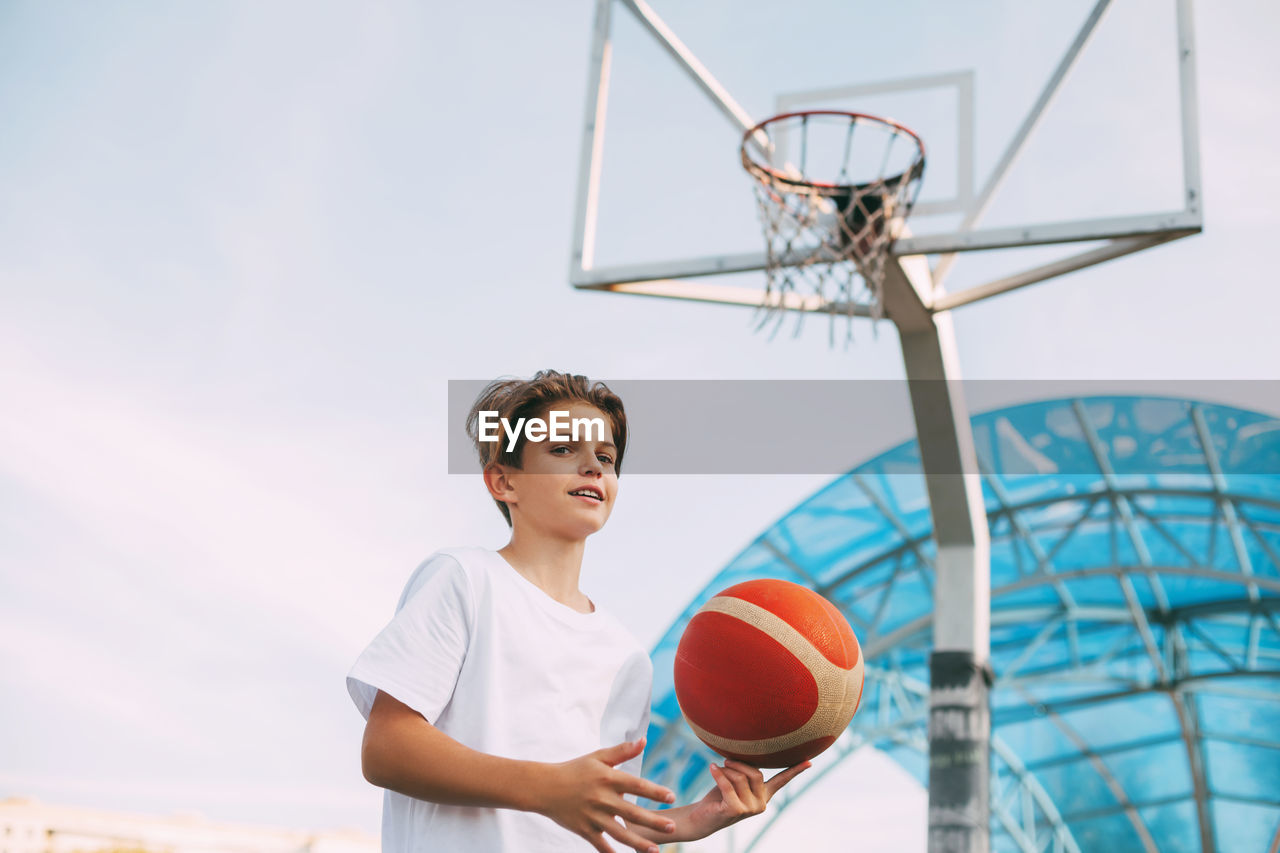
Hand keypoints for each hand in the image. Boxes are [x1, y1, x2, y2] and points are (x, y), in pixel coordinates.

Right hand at [537, 739, 677, 852]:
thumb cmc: (575, 769)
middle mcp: (602, 799)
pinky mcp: (584, 830)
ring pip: (620, 834)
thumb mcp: (598, 756)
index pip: (637, 785)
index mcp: (608, 779)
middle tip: (672, 828)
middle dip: (654, 822)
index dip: (655, 792)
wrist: (544, 787)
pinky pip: (601, 845)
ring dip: (639, 843)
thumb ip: (622, 751)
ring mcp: (593, 817)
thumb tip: (644, 740)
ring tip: (656, 850)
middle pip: (633, 813)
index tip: (672, 797)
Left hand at [687, 759, 810, 834]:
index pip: (783, 781)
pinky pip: (728, 785)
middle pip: (756, 774)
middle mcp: (761, 804)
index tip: (810, 761)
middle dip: (739, 764)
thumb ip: (745, 770)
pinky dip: (718, 774)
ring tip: (717, 768)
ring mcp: (749, 809)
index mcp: (764, 795)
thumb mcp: (736, 780)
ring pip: (740, 778)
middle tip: (726, 760)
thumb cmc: (719, 795)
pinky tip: (711, 767)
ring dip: (726, 770)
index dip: (795, 770)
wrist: (703, 817)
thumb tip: (749, 749)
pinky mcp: (735, 811)